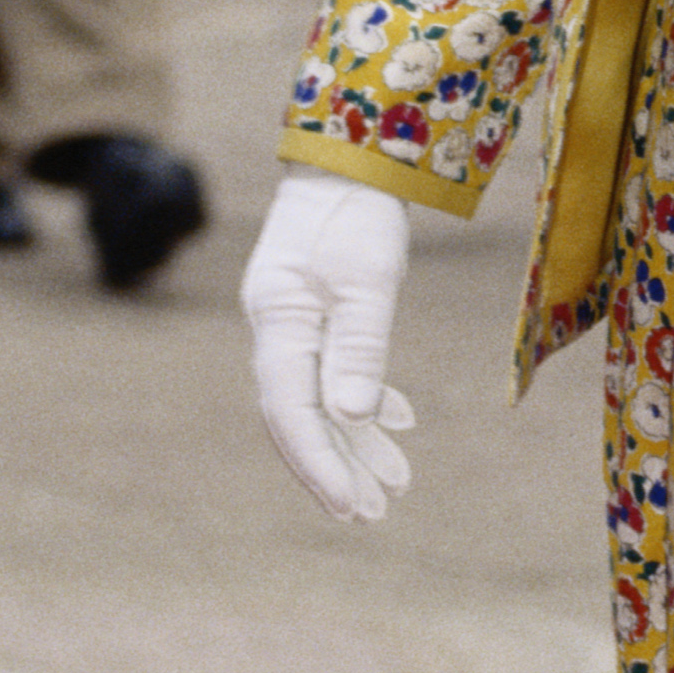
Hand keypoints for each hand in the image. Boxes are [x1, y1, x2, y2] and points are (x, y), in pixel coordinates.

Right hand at [242, 171, 415, 521]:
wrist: (348, 157)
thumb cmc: (358, 211)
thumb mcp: (368, 279)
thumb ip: (359, 348)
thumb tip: (354, 419)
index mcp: (278, 323)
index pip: (292, 412)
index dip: (321, 464)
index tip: (352, 506)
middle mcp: (277, 330)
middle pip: (299, 417)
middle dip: (336, 469)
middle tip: (372, 515)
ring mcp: (293, 324)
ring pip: (318, 401)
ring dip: (354, 445)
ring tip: (393, 488)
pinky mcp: (315, 315)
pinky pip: (332, 374)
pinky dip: (364, 403)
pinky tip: (396, 426)